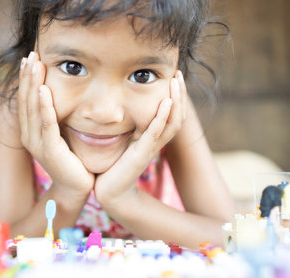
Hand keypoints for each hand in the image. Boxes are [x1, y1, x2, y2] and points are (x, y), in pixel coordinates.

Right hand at [18, 52, 94, 197]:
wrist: (76, 188)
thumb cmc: (72, 160)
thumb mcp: (60, 134)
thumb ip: (56, 118)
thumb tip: (58, 95)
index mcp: (31, 131)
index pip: (27, 100)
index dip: (26, 79)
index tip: (29, 59)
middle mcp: (30, 136)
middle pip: (26, 100)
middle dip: (28, 76)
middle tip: (31, 54)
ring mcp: (38, 144)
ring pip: (33, 108)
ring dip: (34, 85)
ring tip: (35, 64)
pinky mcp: (50, 150)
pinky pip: (47, 124)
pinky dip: (45, 106)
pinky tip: (44, 90)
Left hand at [94, 71, 186, 208]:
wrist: (110, 190)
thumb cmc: (114, 166)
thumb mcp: (123, 141)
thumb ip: (128, 126)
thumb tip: (121, 107)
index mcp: (153, 138)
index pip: (172, 115)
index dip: (176, 97)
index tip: (173, 77)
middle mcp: (156, 142)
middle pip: (177, 116)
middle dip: (180, 94)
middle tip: (178, 74)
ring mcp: (151, 147)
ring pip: (172, 122)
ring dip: (176, 101)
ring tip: (175, 81)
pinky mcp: (142, 153)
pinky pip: (156, 132)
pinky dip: (162, 117)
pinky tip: (165, 102)